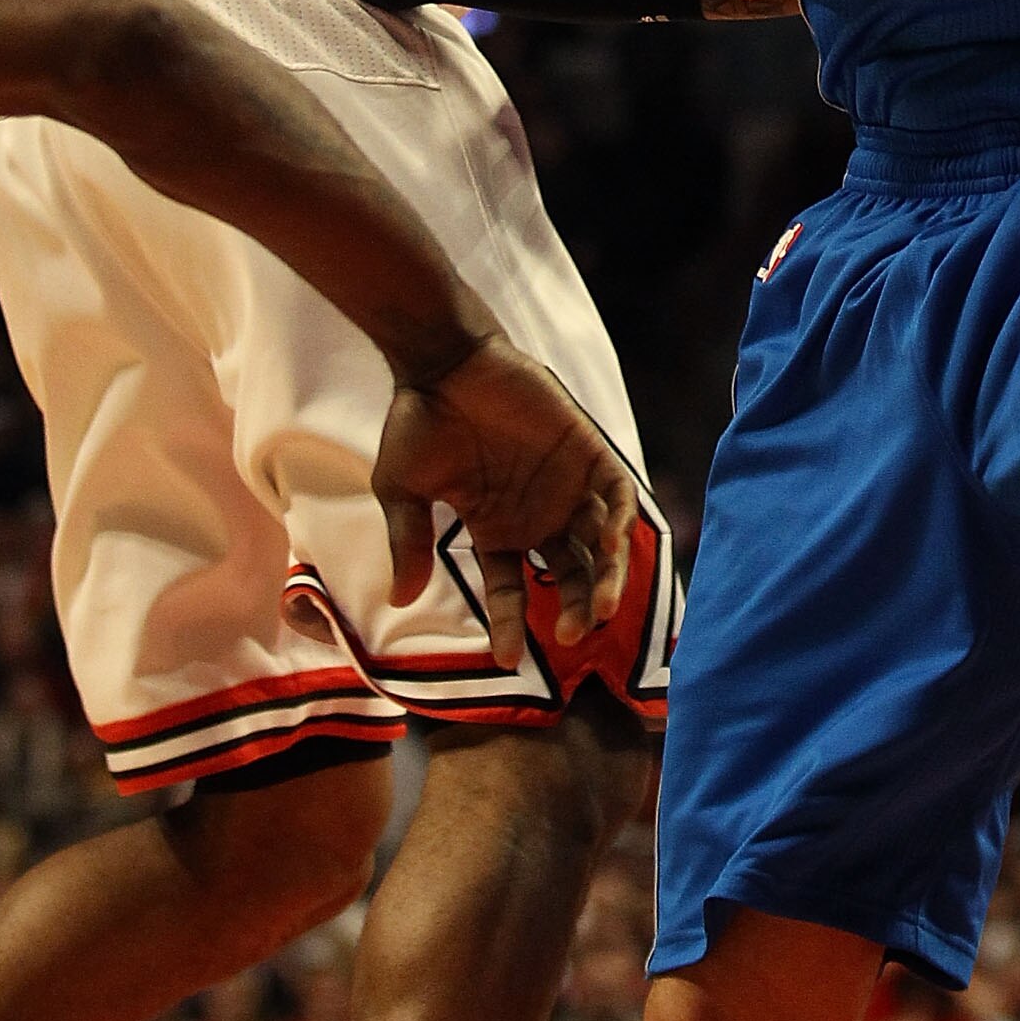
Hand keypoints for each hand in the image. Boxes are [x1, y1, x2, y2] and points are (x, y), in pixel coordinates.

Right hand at [373, 332, 637, 668]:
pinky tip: (609, 543)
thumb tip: (401, 601)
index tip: (507, 658)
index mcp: (496, 530)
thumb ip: (408, 542)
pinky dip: (618, 520)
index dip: (510, 626)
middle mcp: (536, 516)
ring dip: (605, 577)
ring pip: (598, 544)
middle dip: (576, 608)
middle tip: (574, 633)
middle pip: (569, 575)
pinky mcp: (585, 452)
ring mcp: (563, 486)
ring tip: (602, 607)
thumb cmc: (418, 423)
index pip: (510, 591)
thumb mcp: (403, 490)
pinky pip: (614, 494)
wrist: (443, 362)